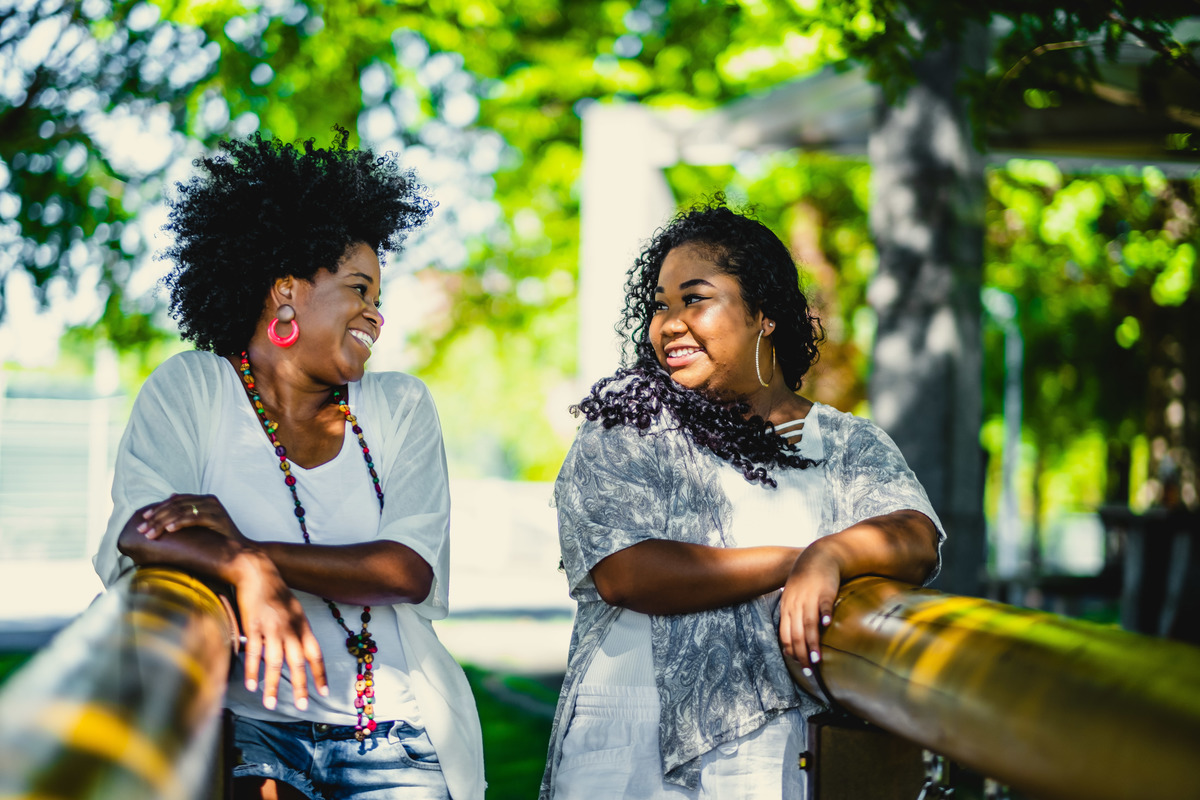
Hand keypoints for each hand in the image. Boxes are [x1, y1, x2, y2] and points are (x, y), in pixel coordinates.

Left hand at [137, 493, 246, 542]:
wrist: (241, 553)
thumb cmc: (219, 541)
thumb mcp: (201, 526)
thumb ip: (187, 515)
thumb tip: (170, 498)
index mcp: (205, 499)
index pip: (177, 500)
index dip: (158, 508)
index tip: (144, 518)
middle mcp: (210, 500)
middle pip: (176, 505)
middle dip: (156, 517)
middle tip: (141, 529)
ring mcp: (214, 508)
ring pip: (182, 511)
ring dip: (162, 522)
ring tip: (150, 533)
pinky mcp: (218, 518)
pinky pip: (194, 518)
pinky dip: (179, 523)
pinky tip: (168, 529)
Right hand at [230, 550, 327, 711]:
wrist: (258, 572)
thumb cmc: (277, 593)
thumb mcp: (295, 611)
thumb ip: (298, 632)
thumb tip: (301, 654)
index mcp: (303, 626)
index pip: (315, 654)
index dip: (320, 674)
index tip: (323, 692)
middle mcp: (290, 628)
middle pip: (298, 662)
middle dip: (300, 686)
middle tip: (302, 706)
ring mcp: (272, 628)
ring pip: (274, 662)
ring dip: (273, 685)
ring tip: (271, 704)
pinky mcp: (253, 626)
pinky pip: (254, 653)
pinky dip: (253, 671)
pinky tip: (252, 686)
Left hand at [779, 542, 841, 670]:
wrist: (819, 557)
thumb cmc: (806, 582)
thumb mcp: (794, 599)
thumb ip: (792, 618)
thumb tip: (793, 642)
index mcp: (787, 608)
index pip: (785, 635)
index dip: (792, 652)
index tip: (800, 666)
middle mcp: (795, 604)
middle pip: (796, 634)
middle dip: (802, 654)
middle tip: (810, 671)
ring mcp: (809, 597)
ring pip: (808, 623)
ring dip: (812, 642)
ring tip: (817, 658)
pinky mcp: (824, 590)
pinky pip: (823, 604)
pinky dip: (824, 614)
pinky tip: (828, 624)